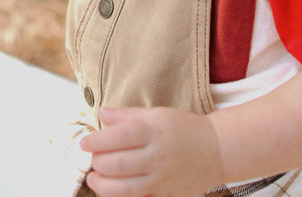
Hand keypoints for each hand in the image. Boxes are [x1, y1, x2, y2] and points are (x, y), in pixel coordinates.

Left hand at [80, 106, 220, 196]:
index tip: (84, 143)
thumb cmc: (184, 128)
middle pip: (118, 164)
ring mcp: (163, 179)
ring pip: (125, 188)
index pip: (117, 137)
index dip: (96, 141)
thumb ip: (127, 115)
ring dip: (103, 185)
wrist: (217, 149)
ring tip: (94, 179)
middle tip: (91, 160)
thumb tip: (101, 112)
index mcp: (153, 131)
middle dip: (97, 163)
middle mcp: (157, 155)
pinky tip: (114, 191)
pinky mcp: (168, 195)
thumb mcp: (157, 114)